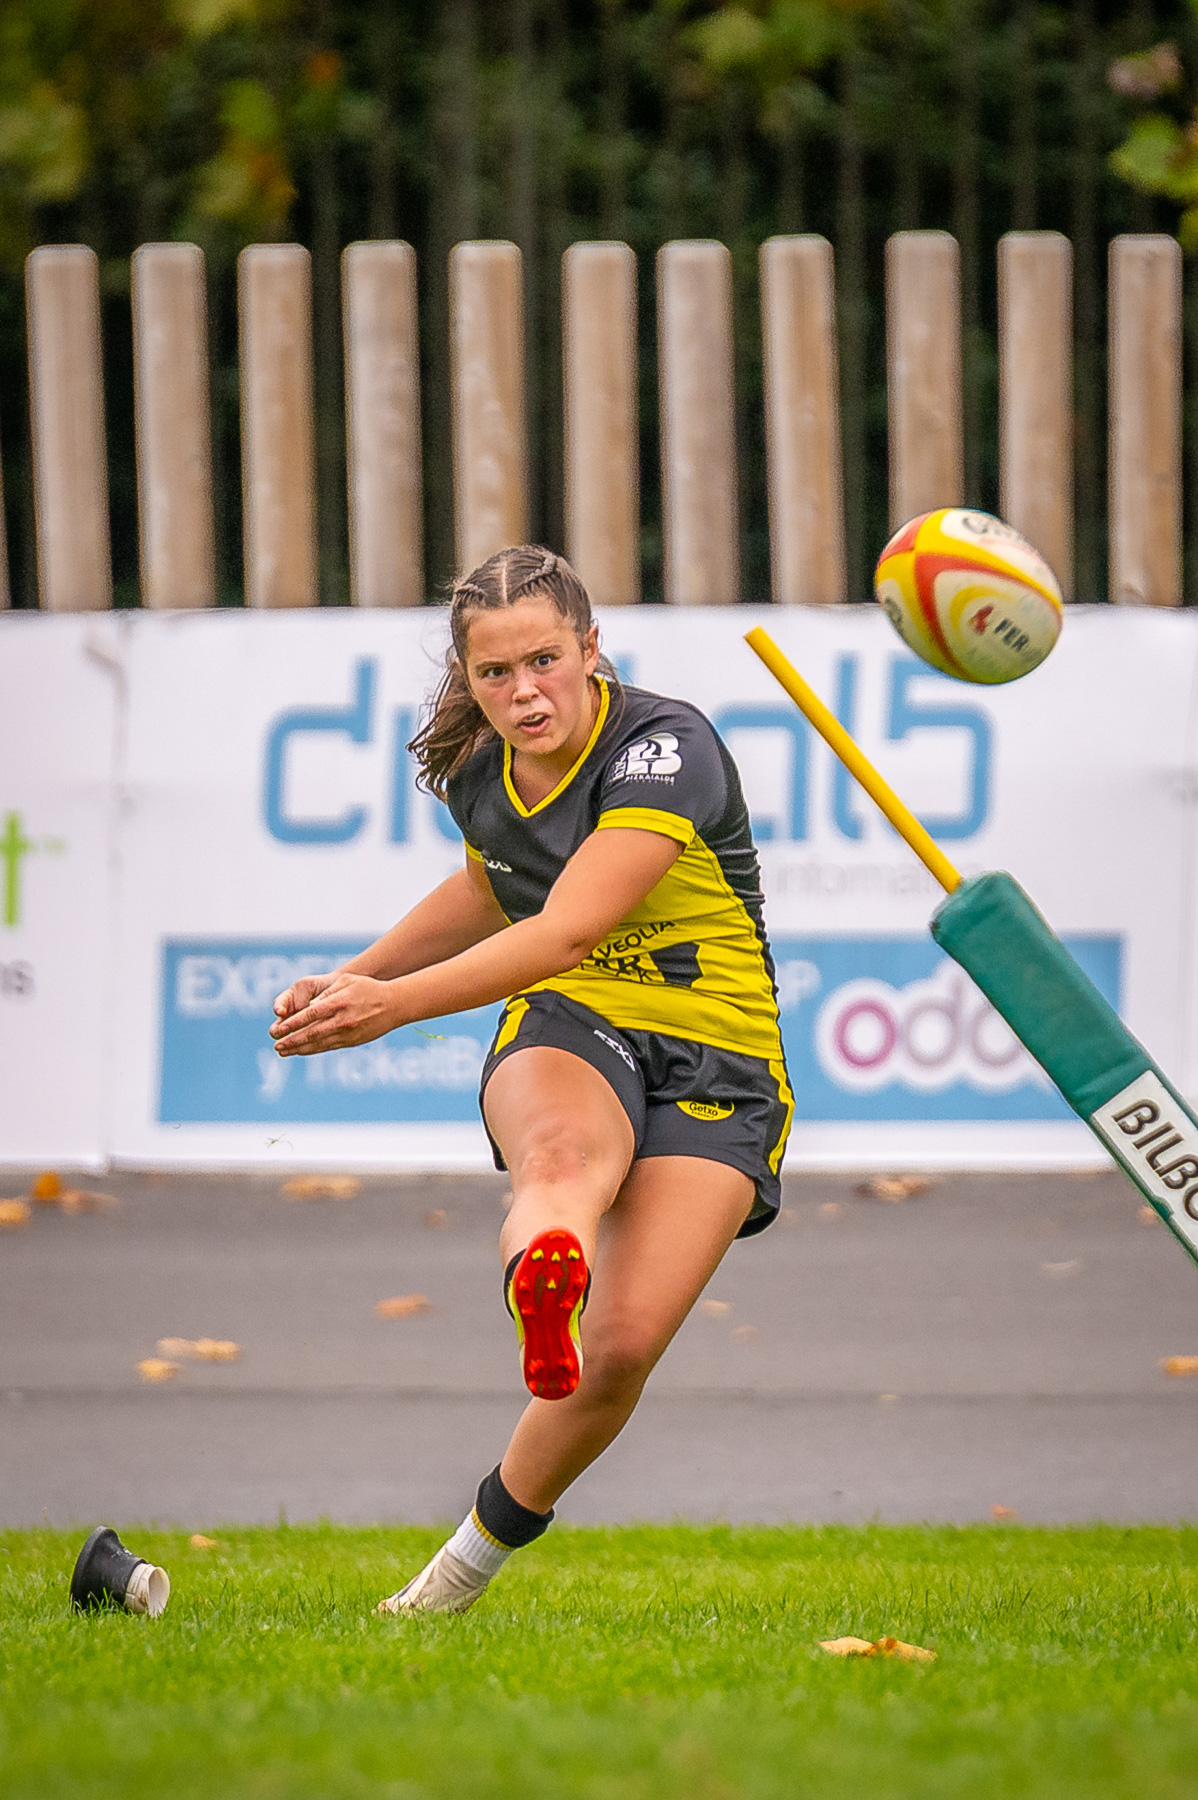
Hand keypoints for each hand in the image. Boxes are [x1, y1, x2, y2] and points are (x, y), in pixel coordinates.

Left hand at [269, 972, 401, 1055]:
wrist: (395, 1005)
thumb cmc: (369, 989)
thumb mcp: (348, 981)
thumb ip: (327, 993)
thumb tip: (309, 1007)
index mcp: (339, 1003)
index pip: (310, 1016)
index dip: (292, 1024)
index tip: (279, 1029)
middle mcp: (342, 1020)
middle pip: (311, 1033)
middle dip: (291, 1040)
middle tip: (276, 1045)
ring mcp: (348, 1033)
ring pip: (318, 1043)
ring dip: (299, 1049)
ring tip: (283, 1051)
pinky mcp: (352, 1041)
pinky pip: (328, 1047)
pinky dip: (313, 1050)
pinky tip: (302, 1051)